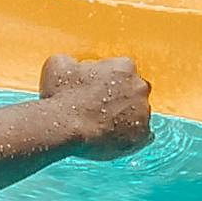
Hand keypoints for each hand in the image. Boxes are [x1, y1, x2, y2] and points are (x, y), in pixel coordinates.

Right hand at [34, 55, 153, 159]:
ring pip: (139, 114)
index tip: (97, 90)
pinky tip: (112, 139)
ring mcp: (143, 112)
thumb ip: (72, 61)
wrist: (64, 126)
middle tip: (101, 109)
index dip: (109, 81)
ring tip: (104, 127)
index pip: (123, 71)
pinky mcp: (143, 135)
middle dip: (122, 98)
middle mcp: (139, 87)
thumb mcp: (58, 65)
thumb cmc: (61, 95)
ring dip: (126, 118)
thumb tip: (74, 65)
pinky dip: (130, 138)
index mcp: (124, 66)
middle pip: (135, 91)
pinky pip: (142, 136)